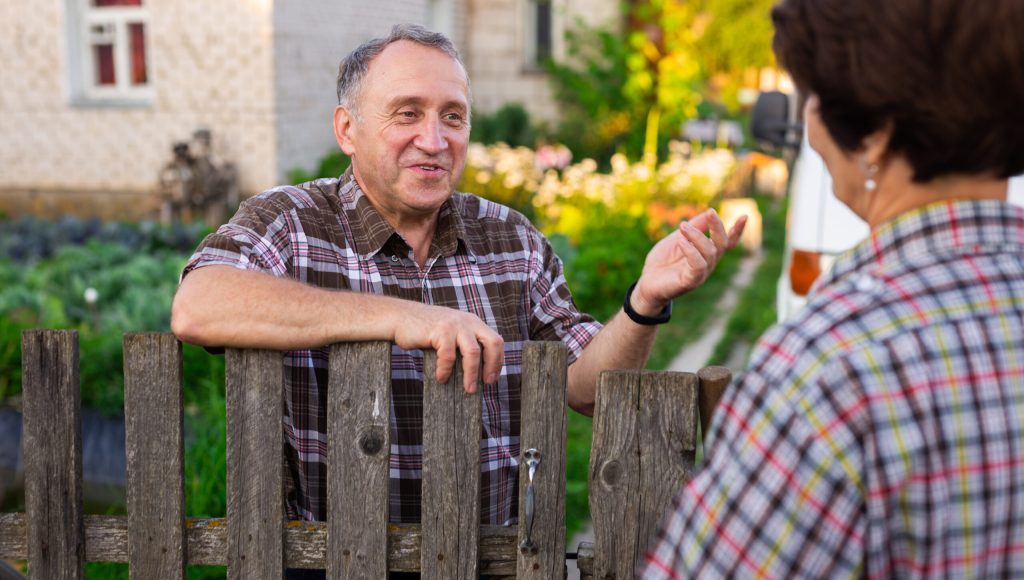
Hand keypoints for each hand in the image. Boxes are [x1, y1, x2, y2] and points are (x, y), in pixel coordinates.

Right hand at [392, 303, 503, 393]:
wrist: (400, 317)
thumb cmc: (425, 330)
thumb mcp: (451, 332)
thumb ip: (464, 343)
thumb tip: (476, 371)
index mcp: (473, 322)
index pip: (496, 341)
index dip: (497, 361)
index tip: (492, 377)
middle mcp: (467, 321)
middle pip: (492, 343)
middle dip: (492, 365)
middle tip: (487, 382)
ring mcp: (454, 324)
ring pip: (473, 352)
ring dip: (472, 374)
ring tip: (468, 388)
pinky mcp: (440, 331)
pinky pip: (449, 356)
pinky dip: (446, 370)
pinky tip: (440, 378)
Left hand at [630, 209, 746, 315]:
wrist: (646, 284)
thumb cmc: (662, 262)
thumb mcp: (677, 239)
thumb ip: (693, 228)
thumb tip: (708, 212)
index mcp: (706, 253)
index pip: (727, 242)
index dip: (737, 231)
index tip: (745, 216)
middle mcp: (708, 264)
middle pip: (722, 244)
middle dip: (718, 227)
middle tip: (710, 212)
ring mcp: (700, 274)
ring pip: (710, 252)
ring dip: (697, 235)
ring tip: (682, 226)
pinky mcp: (690, 282)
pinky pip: (697, 265)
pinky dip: (691, 251)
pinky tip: (681, 241)